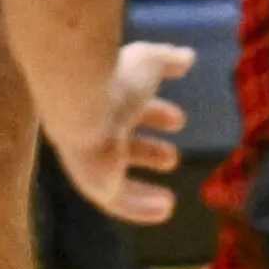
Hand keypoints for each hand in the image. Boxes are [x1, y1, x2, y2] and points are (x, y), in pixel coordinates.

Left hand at [49, 42, 194, 224]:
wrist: (80, 104)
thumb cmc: (115, 79)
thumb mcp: (148, 62)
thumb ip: (167, 59)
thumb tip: (187, 56)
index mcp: (106, 95)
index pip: (131, 106)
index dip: (155, 113)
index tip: (178, 119)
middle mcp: (96, 126)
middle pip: (123, 142)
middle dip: (148, 149)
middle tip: (172, 156)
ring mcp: (92, 156)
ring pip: (118, 174)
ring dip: (143, 188)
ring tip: (170, 200)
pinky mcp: (94, 182)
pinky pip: (118, 201)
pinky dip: (140, 208)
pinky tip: (164, 211)